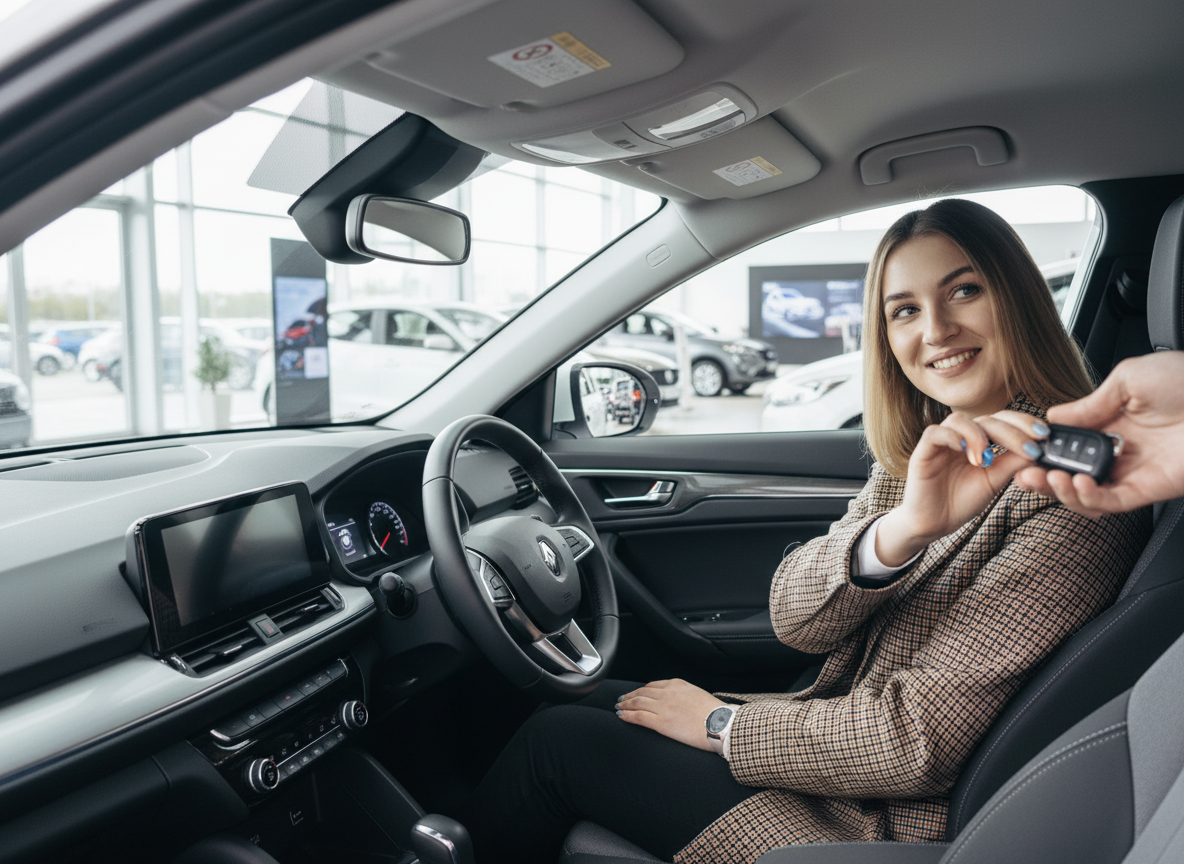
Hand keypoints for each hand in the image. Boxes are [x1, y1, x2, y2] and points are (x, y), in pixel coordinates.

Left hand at [615, 679, 725, 750]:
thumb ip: (685, 695)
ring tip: (619, 708)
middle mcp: (668, 693)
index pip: (653, 685)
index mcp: (678, 685)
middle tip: (622, 700)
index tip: (636, 693)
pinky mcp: (661, 722)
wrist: (721, 724)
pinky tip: (621, 717)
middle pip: (642, 692)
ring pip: (637, 703)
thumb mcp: (698, 695)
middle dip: (630, 696)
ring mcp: (663, 707)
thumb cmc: (716, 713)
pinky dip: (627, 716)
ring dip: (625, 705)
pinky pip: (639, 717)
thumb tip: (681, 702)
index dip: (641, 690)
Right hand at [876, 409, 1050, 565]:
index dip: (1023, 423)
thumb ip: (1013, 463)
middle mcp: (961, 436)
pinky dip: (951, 438)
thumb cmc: (963, 501)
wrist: (934, 523)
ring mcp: (941, 442)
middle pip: (986, 418)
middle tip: (1028, 446)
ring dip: (978, 435)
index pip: (1002, 420)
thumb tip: (1039, 448)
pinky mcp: (922, 451)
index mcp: (980, 440)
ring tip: (986, 458)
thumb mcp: (995, 481)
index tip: (1044, 434)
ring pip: (959, 420)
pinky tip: (965, 452)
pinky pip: (935, 433)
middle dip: (1010, 431)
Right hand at [1015, 352, 1183, 515]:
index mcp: (1114, 423)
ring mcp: (1136, 472)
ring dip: (1062, 492)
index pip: (1070, 444)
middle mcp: (1122, 451)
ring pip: (1088, 495)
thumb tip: (1055, 416)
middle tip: (1025, 474)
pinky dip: (1090, 499)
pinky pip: (1113, 503)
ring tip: (1047, 479)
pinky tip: (1076, 483)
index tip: (1026, 448)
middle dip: (1044, 477)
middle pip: (1073, 474)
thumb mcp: (1130, 378)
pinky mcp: (1152, 489)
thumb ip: (1090, 403)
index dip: (1045, 449)